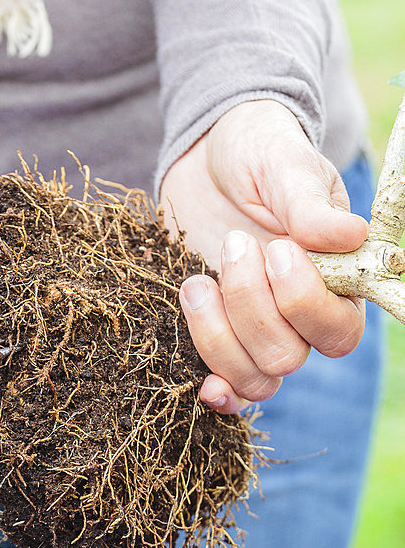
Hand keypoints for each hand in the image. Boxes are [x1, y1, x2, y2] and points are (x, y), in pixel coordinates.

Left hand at [159, 100, 367, 412]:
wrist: (208, 158)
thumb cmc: (258, 154)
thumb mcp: (282, 162)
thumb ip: (308, 201)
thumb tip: (350, 236)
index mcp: (336, 280)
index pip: (338, 329)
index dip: (303, 301)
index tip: (276, 247)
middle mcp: (300, 317)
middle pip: (287, 356)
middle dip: (251, 306)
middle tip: (233, 245)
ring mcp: (256, 331)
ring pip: (254, 377)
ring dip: (217, 335)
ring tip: (196, 282)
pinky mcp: (218, 335)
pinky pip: (227, 388)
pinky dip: (216, 393)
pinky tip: (202, 383)